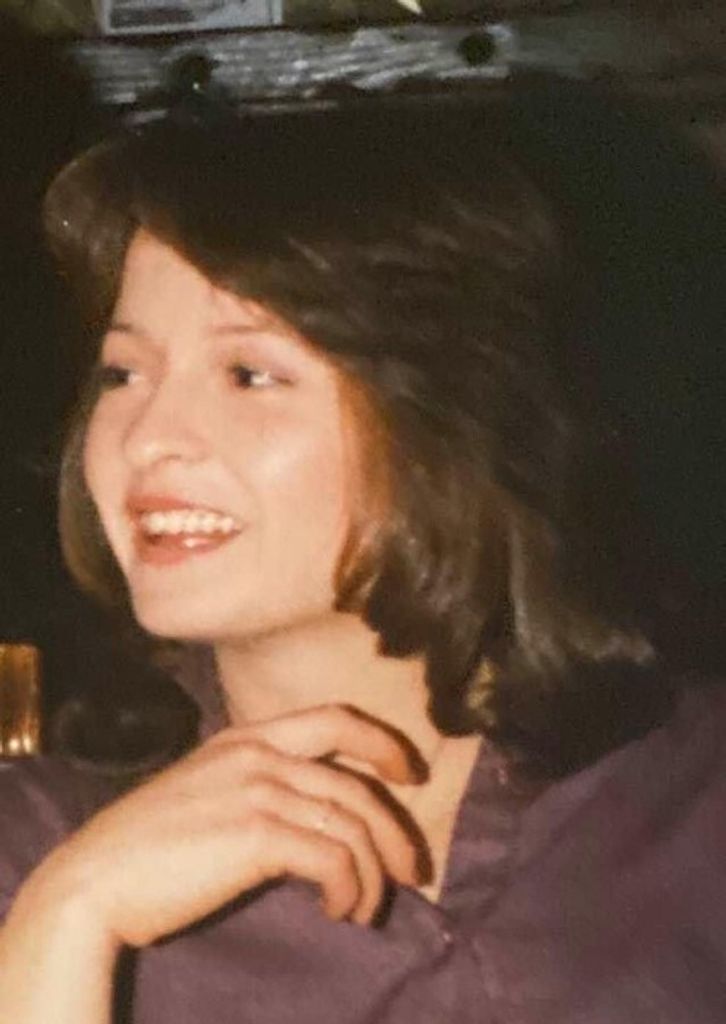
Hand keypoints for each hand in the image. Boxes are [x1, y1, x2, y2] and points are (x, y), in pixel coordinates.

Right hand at [30, 705, 424, 948]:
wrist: (96, 878)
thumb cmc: (148, 845)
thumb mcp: (206, 790)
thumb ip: (256, 786)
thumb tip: (315, 821)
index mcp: (246, 738)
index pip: (335, 719)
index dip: (382, 742)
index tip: (409, 773)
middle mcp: (259, 754)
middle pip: (357, 784)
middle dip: (395, 831)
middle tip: (413, 870)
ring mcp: (259, 790)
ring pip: (352, 826)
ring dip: (373, 875)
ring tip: (364, 910)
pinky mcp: (258, 834)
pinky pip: (334, 859)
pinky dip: (349, 889)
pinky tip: (338, 911)